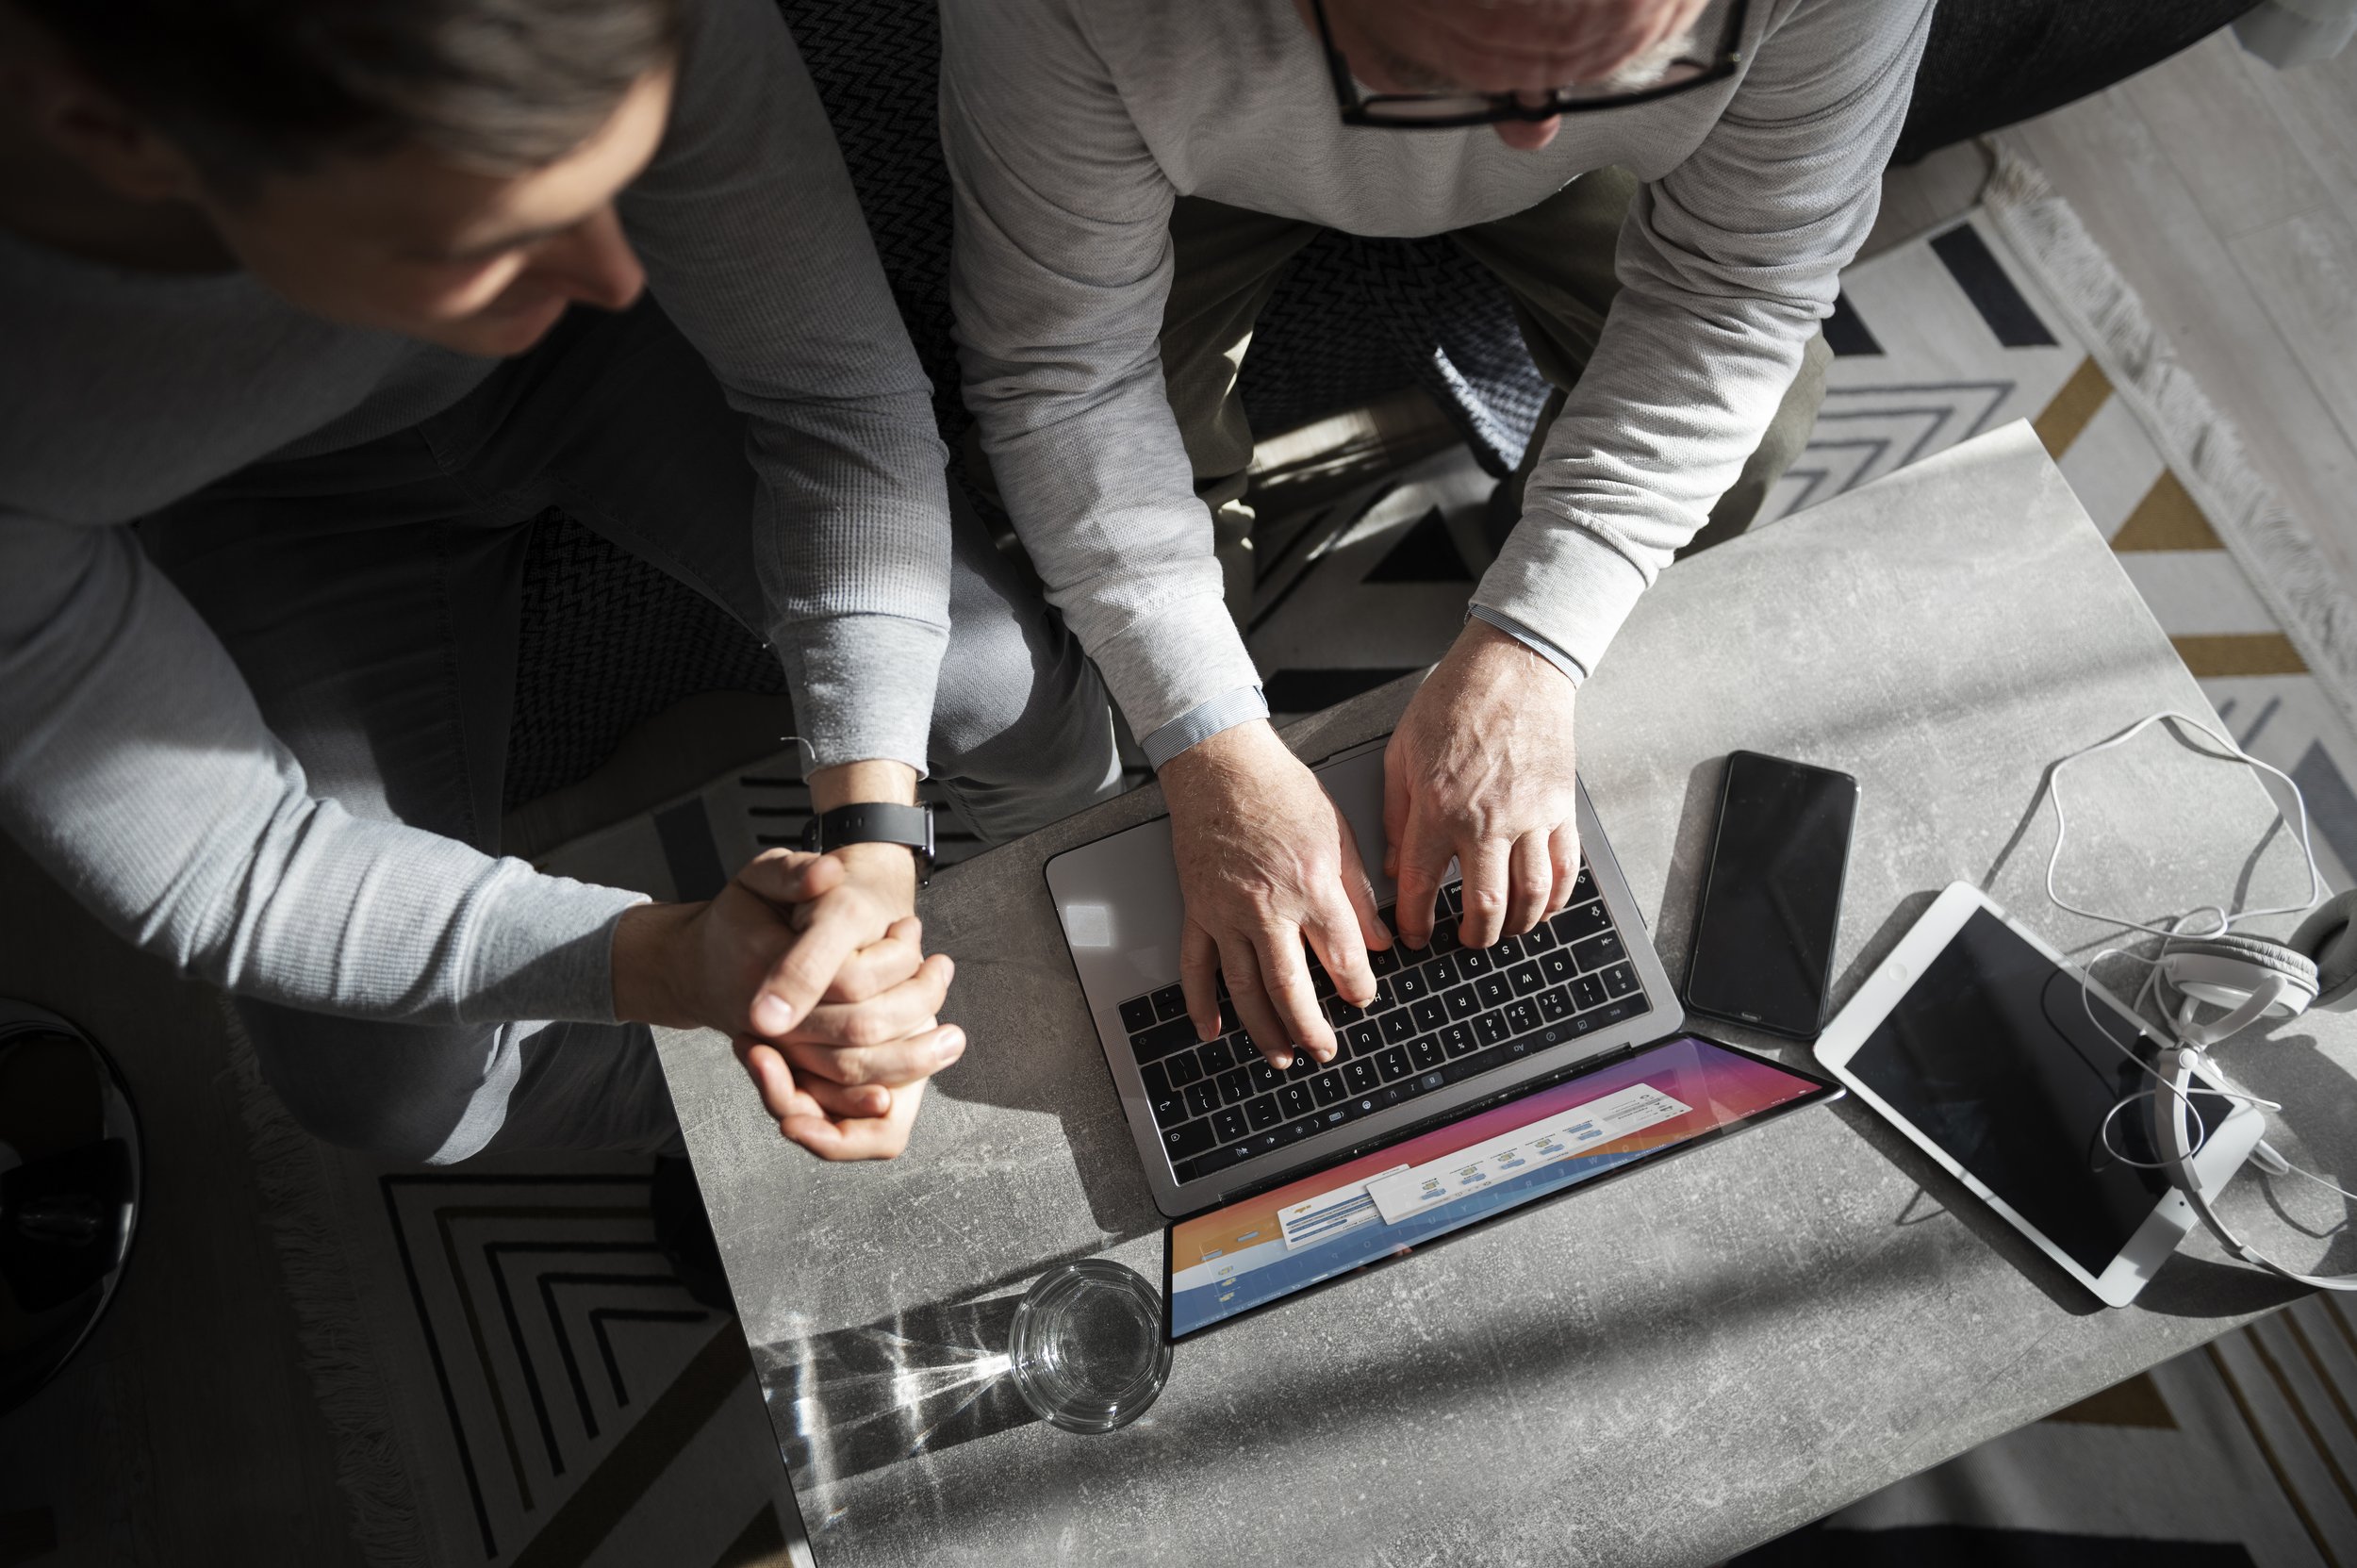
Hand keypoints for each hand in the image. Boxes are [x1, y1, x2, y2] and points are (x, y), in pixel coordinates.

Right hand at [612, 847, 956, 1159]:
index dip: (889, 959)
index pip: (842, 975)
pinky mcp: (794, 1069)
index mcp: (763, 963)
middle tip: (947, 974)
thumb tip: (830, 873)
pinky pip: (837, 1089)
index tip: (915, 931)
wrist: (707, 965)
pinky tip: (920, 1066)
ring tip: (952, 1035)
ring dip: (911, 1056)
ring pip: (851, 1069)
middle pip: (856, 1030)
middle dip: (915, 1007)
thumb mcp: (758, 877)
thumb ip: (792, 872)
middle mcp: (771, 1017)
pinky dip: (880, 1083)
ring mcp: (783, 1048)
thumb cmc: (743, 916)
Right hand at [1161, 721, 1390, 1067]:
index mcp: (1311, 885)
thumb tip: (1380, 940)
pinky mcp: (1198, 910)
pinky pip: (1196, 966)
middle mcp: (1267, 906)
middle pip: (1290, 986)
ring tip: (1281, 1056)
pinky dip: (1201, 1003)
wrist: (1221, 766)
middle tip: (1325, 1051)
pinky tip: (1213, 1030)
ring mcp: (1226, 912)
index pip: (1343, 955)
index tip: (1364, 999)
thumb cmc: (1281, 791)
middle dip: (1311, 1028)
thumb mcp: (1340, 835)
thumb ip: (1359, 894)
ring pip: (1243, 987)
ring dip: (1263, 1029)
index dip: (1358, 986)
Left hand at [1385, 619, 1580, 950]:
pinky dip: (1556, 899)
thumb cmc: (1453, 701)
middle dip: (1472, 937)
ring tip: (1501, 931)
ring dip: (1515, 926)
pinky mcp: (1561, 807)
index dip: (1416, 923)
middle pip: (1485, 906)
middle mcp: (1487, 819)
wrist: (1513, 665)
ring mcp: (1530, 816)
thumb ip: (1393, 816)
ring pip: (1530, 896)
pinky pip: (1565, 867)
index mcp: (1438, 808)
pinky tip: (1542, 910)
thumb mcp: (1401, 752)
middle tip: (1462, 940)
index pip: (1423, 887)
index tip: (1414, 937)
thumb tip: (1393, 869)